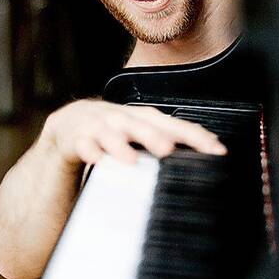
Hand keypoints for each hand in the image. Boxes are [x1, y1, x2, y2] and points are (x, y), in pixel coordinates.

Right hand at [42, 99, 225, 165]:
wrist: (63, 136)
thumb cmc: (108, 141)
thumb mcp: (137, 143)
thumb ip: (163, 147)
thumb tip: (204, 159)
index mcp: (140, 119)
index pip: (171, 124)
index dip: (194, 135)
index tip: (216, 150)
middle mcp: (119, 118)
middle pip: (141, 123)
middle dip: (156, 136)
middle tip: (170, 150)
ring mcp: (94, 126)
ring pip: (109, 131)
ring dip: (121, 143)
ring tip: (132, 160)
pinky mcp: (71, 138)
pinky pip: (79, 144)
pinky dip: (88, 150)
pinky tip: (96, 160)